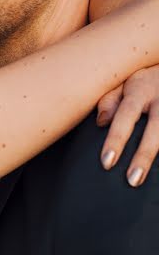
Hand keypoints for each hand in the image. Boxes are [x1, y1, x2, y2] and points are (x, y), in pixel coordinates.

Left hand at [98, 66, 158, 186]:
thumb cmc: (145, 74)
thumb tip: (100, 122)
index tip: (107, 163)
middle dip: (144, 155)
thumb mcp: (126, 77)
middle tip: (132, 180)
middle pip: (155, 129)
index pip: (125, 115)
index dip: (116, 139)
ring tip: (146, 180)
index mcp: (141, 89)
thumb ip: (111, 98)